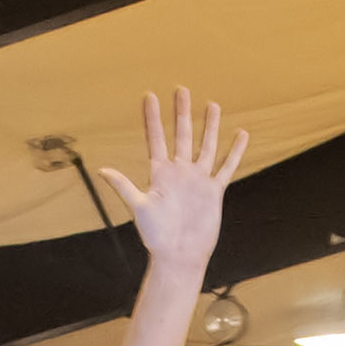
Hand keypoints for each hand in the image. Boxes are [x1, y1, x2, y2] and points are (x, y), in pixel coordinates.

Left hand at [101, 90, 247, 272]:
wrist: (179, 256)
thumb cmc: (156, 236)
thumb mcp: (139, 208)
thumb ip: (124, 187)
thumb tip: (103, 170)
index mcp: (160, 174)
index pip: (156, 139)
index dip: (152, 118)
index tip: (149, 95)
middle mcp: (179, 173)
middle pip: (181, 135)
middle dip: (182, 112)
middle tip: (181, 89)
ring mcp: (198, 180)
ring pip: (206, 146)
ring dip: (210, 126)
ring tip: (213, 105)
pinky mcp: (214, 191)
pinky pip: (227, 167)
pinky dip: (235, 151)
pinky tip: (241, 134)